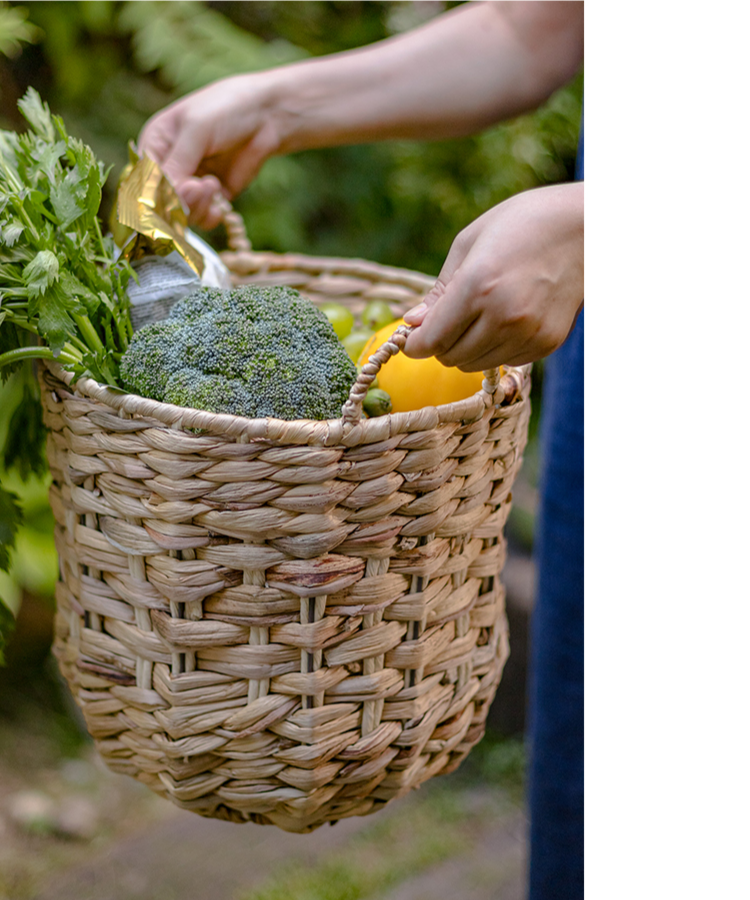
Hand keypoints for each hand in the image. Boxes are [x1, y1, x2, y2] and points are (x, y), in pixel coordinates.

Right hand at [138, 74, 282, 228]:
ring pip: (182, 213)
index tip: (170, 198)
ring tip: (213, 186)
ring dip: (196, 207)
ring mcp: (191, 183)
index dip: (153, 195)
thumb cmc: (226, 108)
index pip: (142, 179)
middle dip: (178, 201)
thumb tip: (158, 199)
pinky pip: (203, 217)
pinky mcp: (213, 196)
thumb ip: (177, 164)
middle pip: (161, 202)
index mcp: (155, 143)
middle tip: (199, 188)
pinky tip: (220, 206)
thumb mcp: (197, 130)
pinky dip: (209, 217)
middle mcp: (169, 166)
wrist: (267, 114)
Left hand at [403, 182, 583, 369]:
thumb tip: (413, 324)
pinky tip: (504, 319)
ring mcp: (528, 333)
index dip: (413, 345)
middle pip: (450, 356)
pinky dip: (494, 348)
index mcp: (478, 285)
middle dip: (439, 344)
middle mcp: (503, 316)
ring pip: (474, 364)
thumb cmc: (522, 224)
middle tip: (444, 322)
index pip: (431, 340)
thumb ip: (439, 290)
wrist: (588, 227)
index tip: (409, 340)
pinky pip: (503, 362)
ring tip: (477, 317)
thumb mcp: (470, 243)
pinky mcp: (546, 344)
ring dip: (466, 348)